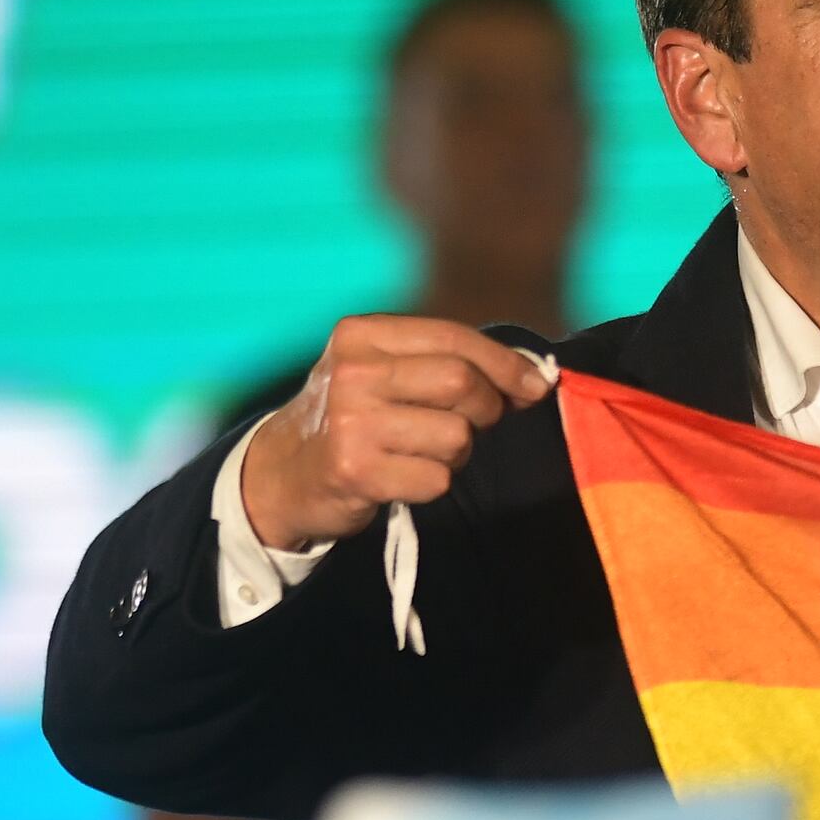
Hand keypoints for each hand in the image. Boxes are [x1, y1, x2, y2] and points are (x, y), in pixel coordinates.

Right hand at [233, 315, 557, 550]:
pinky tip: (403, 478)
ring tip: (423, 452)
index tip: (537, 384)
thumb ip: (444, 361)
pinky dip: (433, 484)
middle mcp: (353, 372)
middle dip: (485, 409)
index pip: (454, 338)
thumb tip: (533, 376)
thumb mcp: (381, 370)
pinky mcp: (356, 470)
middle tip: (474, 424)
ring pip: (455, 435)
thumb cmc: (352, 418)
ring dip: (456, 453)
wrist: (283, 474)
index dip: (506, 363)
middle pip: (461, 383)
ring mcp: (352, 422)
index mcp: (361, 335)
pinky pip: (436, 479)